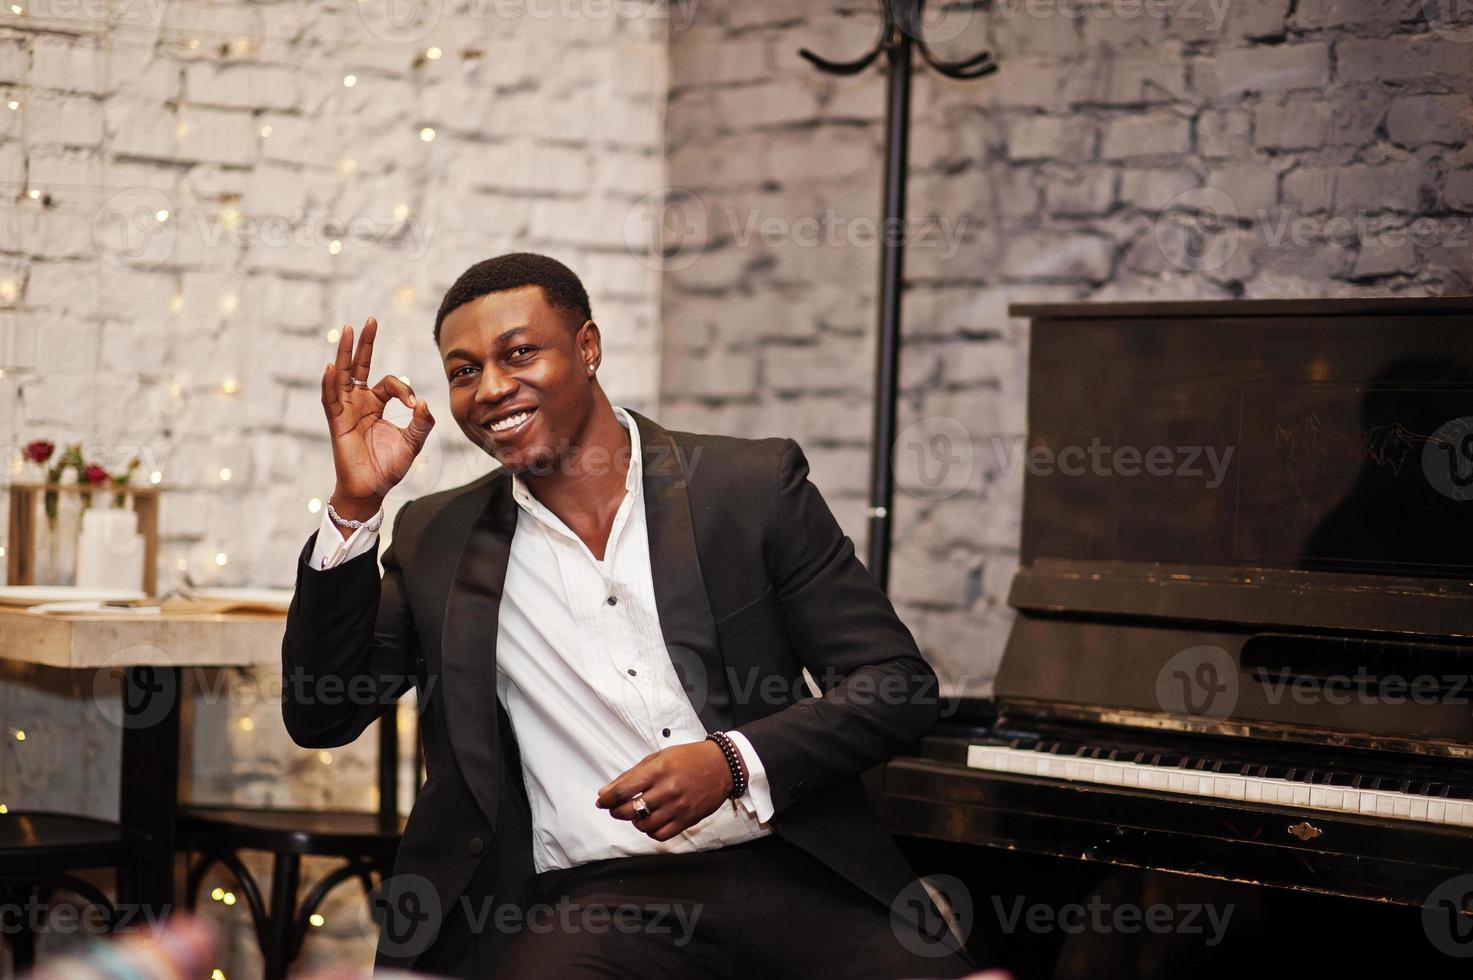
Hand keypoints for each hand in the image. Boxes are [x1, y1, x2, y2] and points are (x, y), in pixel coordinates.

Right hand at [322, 317, 434, 505]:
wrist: (372, 490)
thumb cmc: (388, 466)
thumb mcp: (413, 442)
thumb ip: (421, 422)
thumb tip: (423, 403)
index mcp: (376, 404)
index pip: (389, 383)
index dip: (403, 389)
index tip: (414, 404)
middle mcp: (359, 403)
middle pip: (360, 367)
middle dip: (365, 344)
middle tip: (370, 320)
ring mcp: (346, 411)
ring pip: (343, 376)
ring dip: (346, 354)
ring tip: (348, 331)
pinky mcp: (337, 423)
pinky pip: (331, 400)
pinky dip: (330, 383)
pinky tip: (332, 366)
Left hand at [596, 741, 734, 841]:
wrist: (722, 765)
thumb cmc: (690, 758)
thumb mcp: (659, 757)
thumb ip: (633, 774)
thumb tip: (608, 791)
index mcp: (658, 770)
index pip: (624, 790)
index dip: (607, 798)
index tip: (602, 800)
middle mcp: (667, 789)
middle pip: (630, 810)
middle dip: (616, 811)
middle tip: (615, 808)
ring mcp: (678, 806)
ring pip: (644, 825)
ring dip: (634, 822)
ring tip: (636, 813)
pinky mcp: (687, 819)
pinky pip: (661, 834)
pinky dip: (650, 832)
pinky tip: (650, 822)